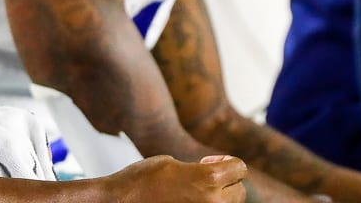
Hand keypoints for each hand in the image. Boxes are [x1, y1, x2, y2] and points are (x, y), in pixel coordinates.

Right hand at [99, 154, 248, 202]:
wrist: (121, 202)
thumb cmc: (142, 179)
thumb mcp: (172, 162)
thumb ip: (198, 167)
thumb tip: (213, 171)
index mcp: (208, 178)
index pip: (240, 168)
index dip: (228, 162)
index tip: (212, 161)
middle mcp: (212, 200)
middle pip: (239, 190)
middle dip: (227, 181)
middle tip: (205, 176)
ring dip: (219, 196)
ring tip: (196, 190)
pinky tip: (188, 200)